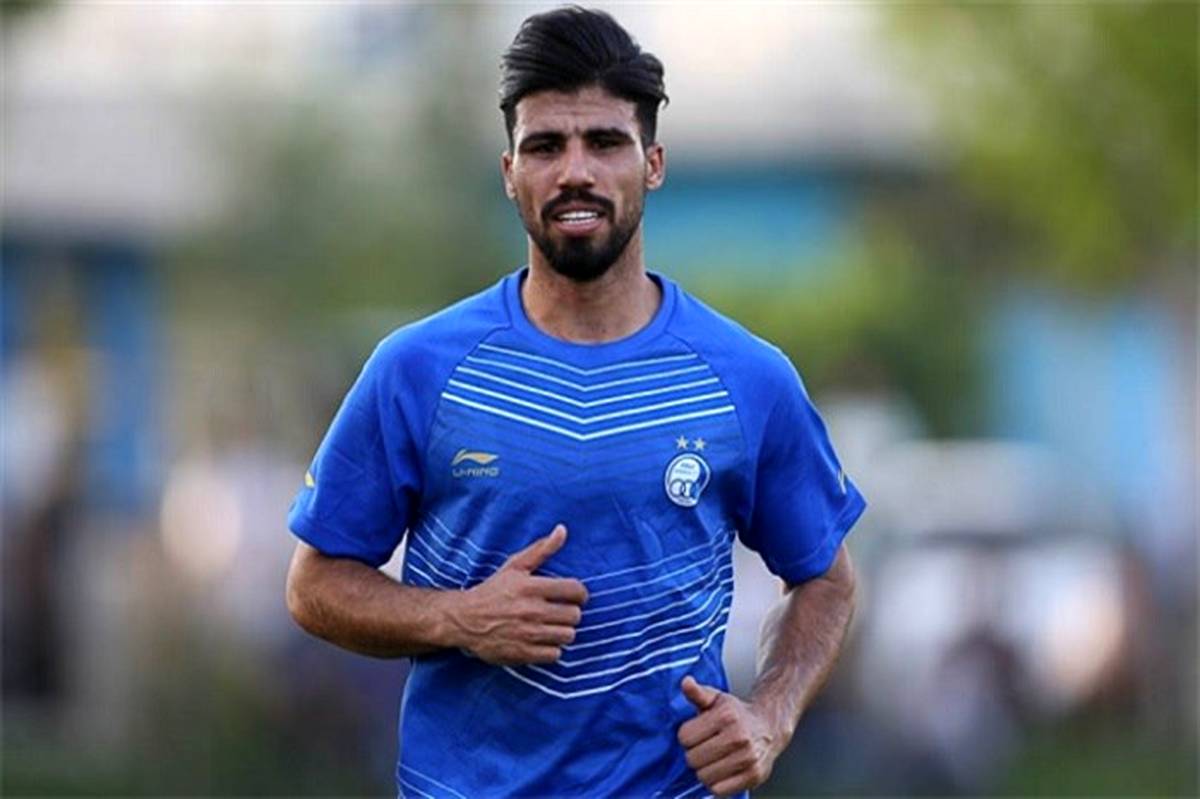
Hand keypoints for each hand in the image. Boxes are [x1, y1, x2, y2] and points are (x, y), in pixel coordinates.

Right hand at [447, 525, 587, 665]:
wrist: (464, 620)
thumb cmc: (493, 591)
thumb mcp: (515, 565)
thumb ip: (542, 549)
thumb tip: (563, 530)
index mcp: (531, 587)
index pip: (576, 591)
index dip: (579, 593)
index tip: (573, 596)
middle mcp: (532, 611)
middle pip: (574, 616)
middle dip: (570, 613)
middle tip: (559, 611)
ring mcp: (528, 634)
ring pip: (568, 636)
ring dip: (562, 631)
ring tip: (551, 626)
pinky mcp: (523, 653)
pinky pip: (555, 655)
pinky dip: (551, 649)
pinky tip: (541, 640)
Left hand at [677, 676, 783, 796]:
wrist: (768, 727)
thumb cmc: (737, 714)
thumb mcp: (716, 699)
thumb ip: (697, 693)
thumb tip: (686, 682)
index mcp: (726, 716)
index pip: (685, 737)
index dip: (686, 736)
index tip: (696, 734)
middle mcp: (739, 737)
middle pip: (692, 759)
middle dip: (694, 754)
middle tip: (704, 748)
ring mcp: (748, 758)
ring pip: (704, 776)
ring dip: (704, 770)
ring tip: (713, 760)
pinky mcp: (753, 776)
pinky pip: (719, 790)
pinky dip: (716, 783)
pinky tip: (721, 771)